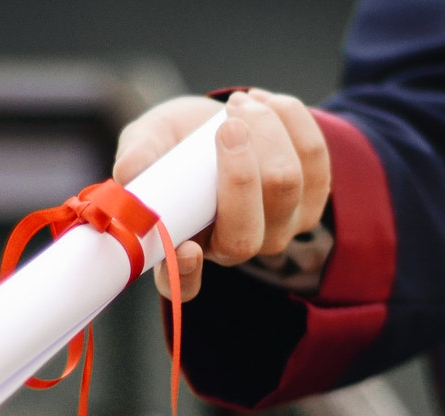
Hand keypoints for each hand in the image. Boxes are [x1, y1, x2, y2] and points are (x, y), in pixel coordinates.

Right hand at [113, 89, 330, 300]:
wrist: (223, 120)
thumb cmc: (178, 140)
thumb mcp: (149, 140)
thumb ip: (138, 155)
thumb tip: (129, 173)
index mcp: (186, 247)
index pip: (184, 284)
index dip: (186, 274)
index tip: (186, 249)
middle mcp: (235, 248)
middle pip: (246, 233)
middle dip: (240, 172)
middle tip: (227, 124)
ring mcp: (280, 228)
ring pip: (286, 185)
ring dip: (265, 131)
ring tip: (239, 103)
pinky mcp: (313, 198)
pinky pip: (314, 157)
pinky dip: (291, 119)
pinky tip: (265, 103)